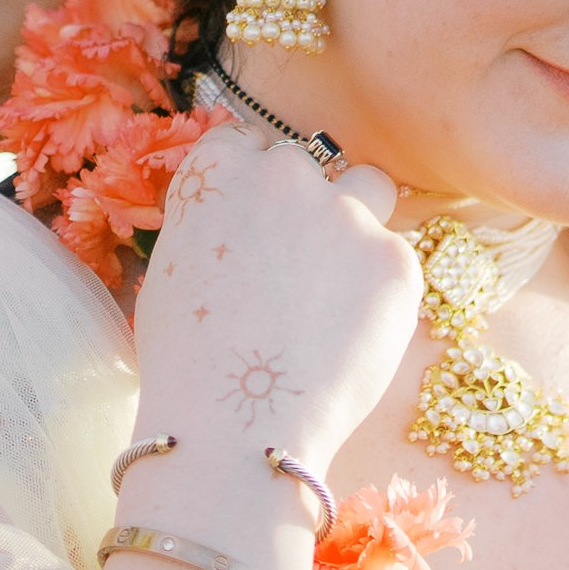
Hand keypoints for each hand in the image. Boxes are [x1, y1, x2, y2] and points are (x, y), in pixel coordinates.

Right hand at [131, 122, 416, 476]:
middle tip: (292, 270)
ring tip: (334, 290)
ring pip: (368, 190)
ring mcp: (346, 213)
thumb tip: (240, 222)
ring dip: (355, 221)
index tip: (254, 223)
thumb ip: (211, 226)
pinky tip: (348, 337)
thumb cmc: (188, 366)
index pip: (245, 143)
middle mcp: (284, 175)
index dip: (250, 186)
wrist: (237, 426)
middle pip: (306, 165)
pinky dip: (379, 291)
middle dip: (301, 205)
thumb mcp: (172, 273)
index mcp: (218, 171)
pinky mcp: (396, 261)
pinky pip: (395, 260)